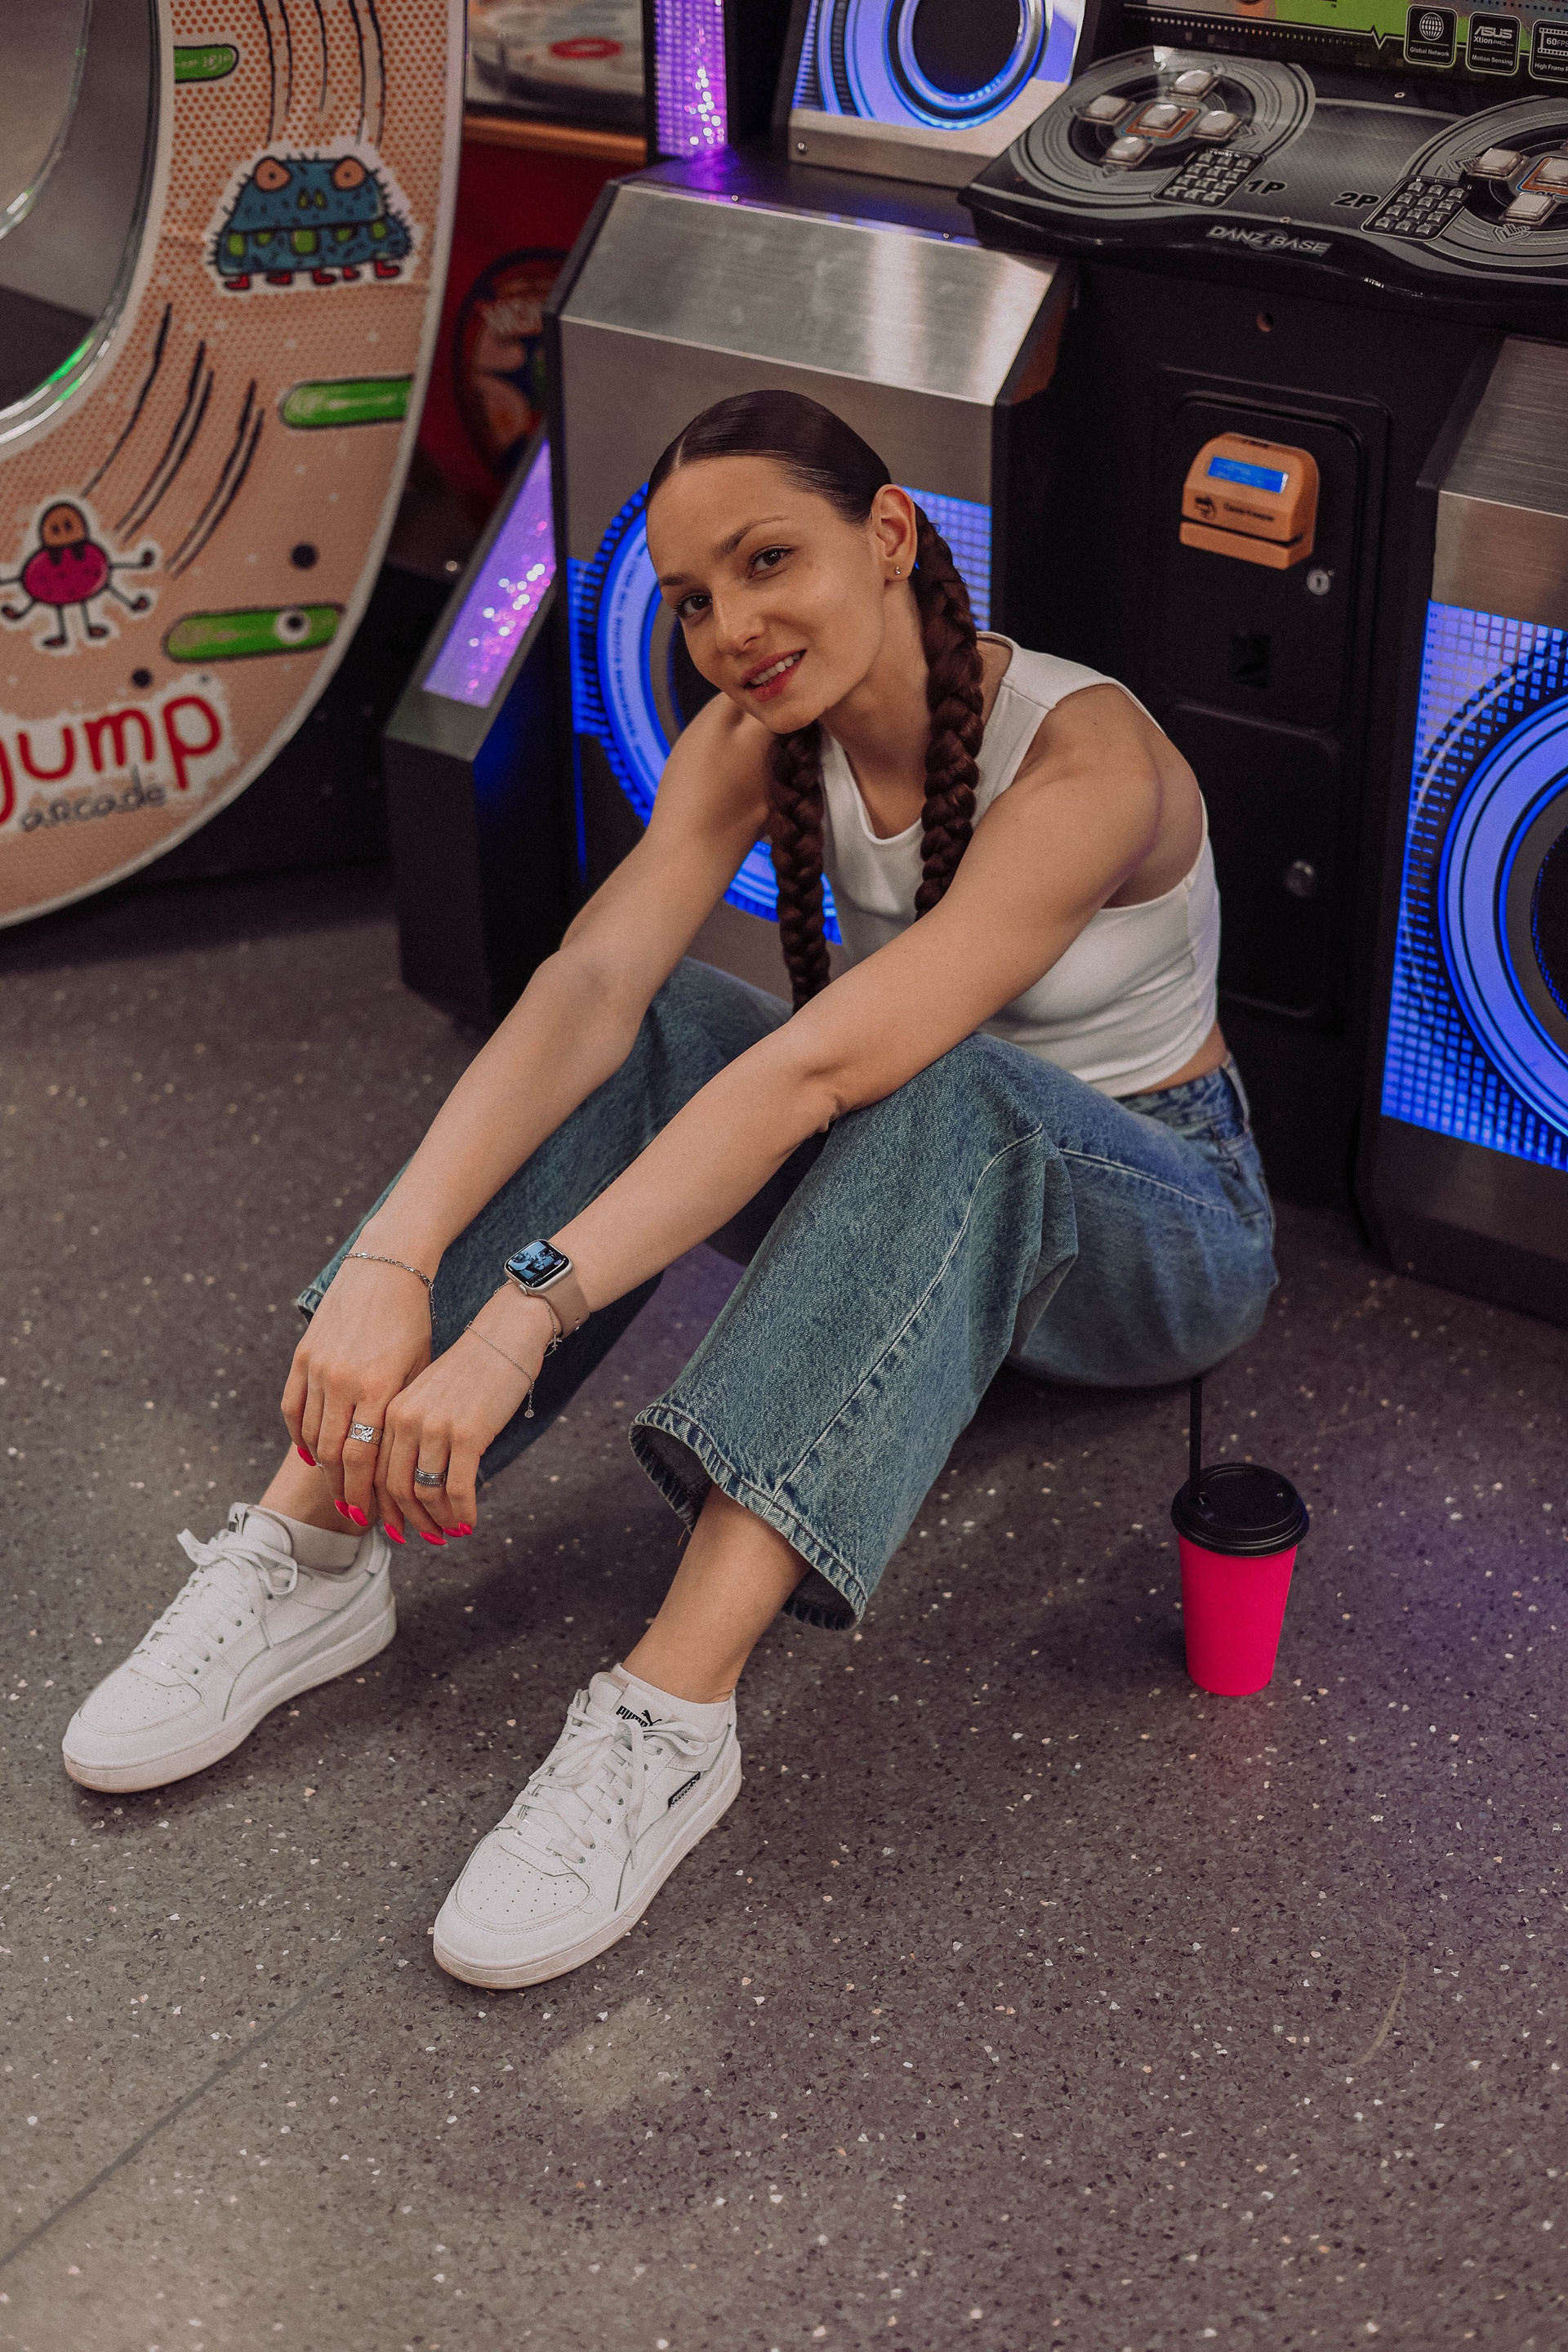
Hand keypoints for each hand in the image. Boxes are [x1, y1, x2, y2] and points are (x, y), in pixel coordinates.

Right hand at [280, 1254, 432, 1527]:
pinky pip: (293, 1408)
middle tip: (353, 1513)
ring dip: (323, 1469)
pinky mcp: (302, 1356)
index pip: (364, 1456)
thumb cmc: (413, 1322)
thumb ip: (402, 1412)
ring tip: (336, 1489)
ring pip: (312, 1435)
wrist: (385, 1270)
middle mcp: (344, 1381)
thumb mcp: (419, 1368)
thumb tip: (401, 1461)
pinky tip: (310, 1455)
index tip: (371, 1517)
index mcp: (379, 1387)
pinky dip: (299, 1436)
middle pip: (334, 1454)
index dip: (364, 1492)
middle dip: (345, 1490)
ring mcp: (318, 1368)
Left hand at [377, 1293, 554, 1542]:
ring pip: (424, 1493)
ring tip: (449, 1533)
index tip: (391, 1526)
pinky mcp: (467, 1435)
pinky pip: (457, 1489)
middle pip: (394, 1488)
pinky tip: (470, 1522)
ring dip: (436, 1522)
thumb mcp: (429, 1395)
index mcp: (391, 1409)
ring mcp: (434, 1429)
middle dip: (407, 1521)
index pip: (373, 1470)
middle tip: (423, 1538)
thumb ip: (413, 1429)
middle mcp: (405, 1421)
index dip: (380, 1505)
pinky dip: (461, 1512)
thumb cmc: (471, 1367)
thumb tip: (413, 1476)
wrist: (505, 1336)